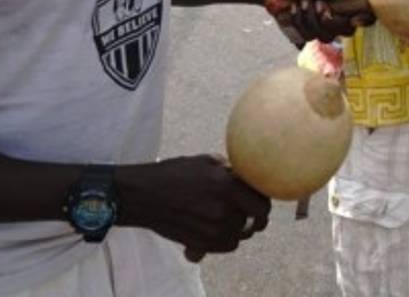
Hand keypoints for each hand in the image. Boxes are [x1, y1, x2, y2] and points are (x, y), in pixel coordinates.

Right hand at [117, 155, 271, 262]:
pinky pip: (227, 246)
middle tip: (246, 210)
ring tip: (227, 217)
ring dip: (238, 227)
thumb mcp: (205, 162)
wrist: (144, 196)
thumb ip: (230, 171)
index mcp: (227, 187)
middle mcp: (223, 211)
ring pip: (240, 235)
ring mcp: (212, 230)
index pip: (262, 205)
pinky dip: (226, 239)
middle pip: (253, 222)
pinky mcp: (201, 244)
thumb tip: (246, 176)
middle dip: (251, 215)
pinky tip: (217, 228)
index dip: (264, 204)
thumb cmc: (173, 174)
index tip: (261, 203)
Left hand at [263, 0, 371, 45]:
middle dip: (328, 20)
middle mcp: (337, 8)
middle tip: (318, 5)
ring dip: (309, 19)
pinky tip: (292, 11)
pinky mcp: (309, 28)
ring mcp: (323, 20)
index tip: (354, 20)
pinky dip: (298, 24)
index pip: (365, 10)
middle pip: (347, 29)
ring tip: (300, 3)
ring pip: (327, 35)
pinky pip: (310, 37)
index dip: (364, 18)